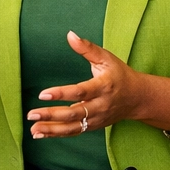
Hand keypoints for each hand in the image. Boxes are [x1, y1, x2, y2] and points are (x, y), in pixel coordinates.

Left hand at [27, 32, 149, 137]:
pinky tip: (41, 133)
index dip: (61, 94)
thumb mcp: (106, 58)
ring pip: (73, 127)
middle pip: (74, 113)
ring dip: (52, 129)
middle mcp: (100, 105)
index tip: (43, 94)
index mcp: (103, 86)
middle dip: (51, 115)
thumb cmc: (119, 75)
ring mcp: (97, 119)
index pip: (81, 92)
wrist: (137, 98)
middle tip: (31, 114)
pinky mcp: (93, 126)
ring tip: (33, 129)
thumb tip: (70, 35)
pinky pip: (74, 132)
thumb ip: (87, 48)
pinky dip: (57, 134)